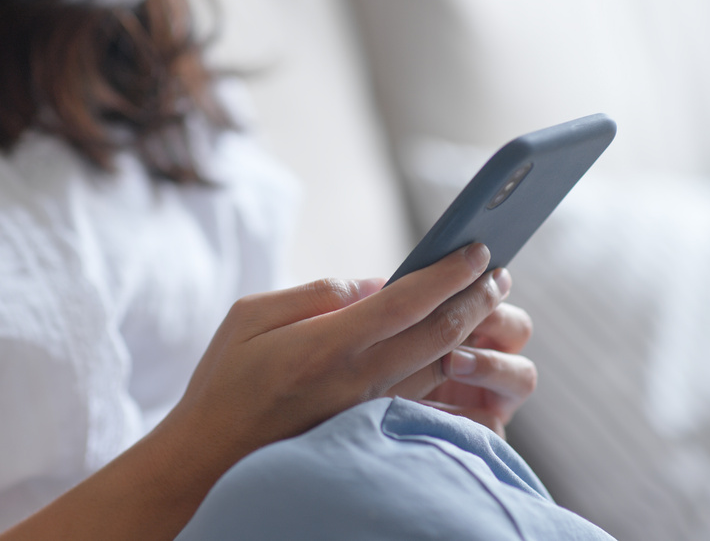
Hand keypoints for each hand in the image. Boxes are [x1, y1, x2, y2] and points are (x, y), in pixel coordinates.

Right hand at [169, 243, 510, 452]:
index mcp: (332, 343)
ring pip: (440, 363)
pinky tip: (462, 349)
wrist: (211, 459)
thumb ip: (316, 295)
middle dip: (477, 297)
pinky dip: (452, 364)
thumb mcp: (250, 317)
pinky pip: (425, 393)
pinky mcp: (369, 426)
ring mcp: (370, 407)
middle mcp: (361, 376)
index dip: (450, 272)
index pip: (410, 299)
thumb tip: (372, 285)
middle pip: (441, 331)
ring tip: (490, 300)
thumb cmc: (223, 383)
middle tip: (498, 272)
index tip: (477, 249)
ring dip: (472, 328)